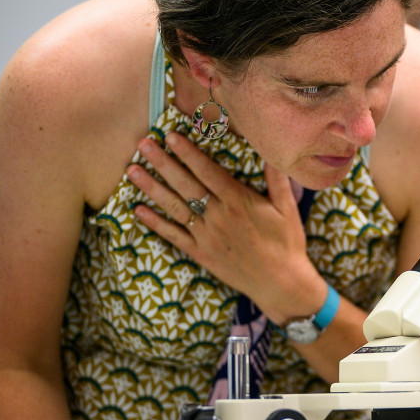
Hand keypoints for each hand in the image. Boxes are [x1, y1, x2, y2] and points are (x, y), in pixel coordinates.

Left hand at [127, 133, 317, 317]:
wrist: (281, 284)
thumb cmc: (287, 243)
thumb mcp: (287, 209)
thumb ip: (277, 179)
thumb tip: (272, 152)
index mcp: (239, 202)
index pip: (208, 171)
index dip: (188, 152)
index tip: (172, 135)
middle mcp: (218, 216)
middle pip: (185, 184)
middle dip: (162, 162)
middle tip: (143, 143)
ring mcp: (206, 236)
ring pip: (174, 207)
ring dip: (151, 188)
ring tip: (132, 170)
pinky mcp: (201, 254)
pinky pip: (173, 236)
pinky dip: (155, 224)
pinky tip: (138, 210)